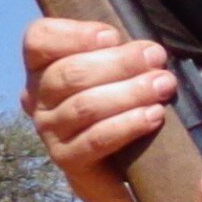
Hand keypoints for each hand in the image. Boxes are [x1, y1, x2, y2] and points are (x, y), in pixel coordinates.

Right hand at [22, 14, 176, 178]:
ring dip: (129, 92)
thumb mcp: (114, 73)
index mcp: (42, 67)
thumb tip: (148, 50)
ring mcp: (48, 130)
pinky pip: (96, 138)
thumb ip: (119, 55)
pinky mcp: (66, 159)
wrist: (115, 167)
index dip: (74, 34)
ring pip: (84, 106)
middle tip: (156, 58)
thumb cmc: (117, 106)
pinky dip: (128, 124)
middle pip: (69, 73)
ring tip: (163, 85)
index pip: (39, 39)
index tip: (113, 36)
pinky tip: (153, 115)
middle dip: (119, 62)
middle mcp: (38, 97)